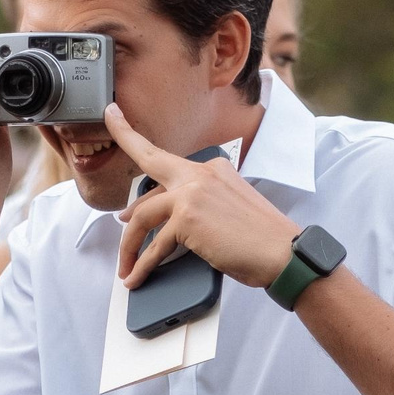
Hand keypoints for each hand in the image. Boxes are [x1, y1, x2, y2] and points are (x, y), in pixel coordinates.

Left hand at [105, 105, 300, 288]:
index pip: (168, 157)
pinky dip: (143, 265)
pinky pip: (155, 244)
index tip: (116, 118)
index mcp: (213, 168)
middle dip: (123, 147)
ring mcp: (192, 192)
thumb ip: (193, 206)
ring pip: (142, 216)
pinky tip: (137, 277)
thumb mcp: (227, 210)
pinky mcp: (187, 217)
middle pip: (149, 164)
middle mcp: (201, 173)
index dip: (135, 137)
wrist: (283, 254)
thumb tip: (154, 219)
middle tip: (110, 176)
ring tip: (126, 266)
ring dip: (129, 246)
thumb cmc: (260, 240)